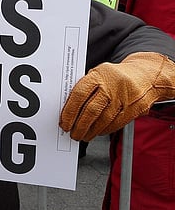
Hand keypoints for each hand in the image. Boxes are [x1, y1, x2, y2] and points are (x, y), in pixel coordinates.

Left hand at [59, 52, 174, 140]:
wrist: (145, 75)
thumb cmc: (115, 76)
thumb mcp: (97, 74)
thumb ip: (84, 89)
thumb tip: (67, 109)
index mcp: (98, 75)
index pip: (79, 95)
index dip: (69, 111)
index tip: (64, 123)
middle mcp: (111, 86)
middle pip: (91, 110)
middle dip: (79, 126)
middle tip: (73, 133)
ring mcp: (124, 98)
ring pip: (103, 120)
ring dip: (91, 131)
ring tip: (83, 135)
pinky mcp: (135, 109)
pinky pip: (116, 124)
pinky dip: (104, 130)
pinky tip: (97, 132)